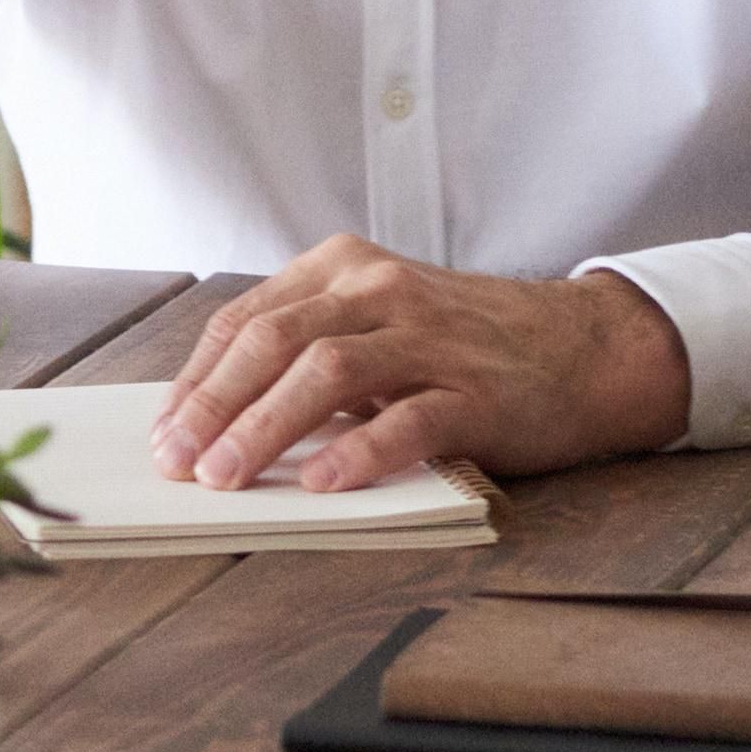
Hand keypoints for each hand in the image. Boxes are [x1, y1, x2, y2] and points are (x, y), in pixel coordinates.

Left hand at [151, 237, 694, 489]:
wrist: (585, 348)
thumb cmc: (465, 345)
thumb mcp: (379, 323)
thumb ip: (310, 350)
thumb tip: (217, 418)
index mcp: (344, 270)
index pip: (247, 320)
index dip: (198, 379)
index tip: (165, 433)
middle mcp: (380, 292)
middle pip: (276, 340)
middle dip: (215, 404)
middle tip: (177, 462)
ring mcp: (430, 339)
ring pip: (329, 372)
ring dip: (267, 426)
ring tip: (228, 477)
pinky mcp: (476, 392)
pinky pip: (407, 418)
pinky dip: (358, 450)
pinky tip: (322, 481)